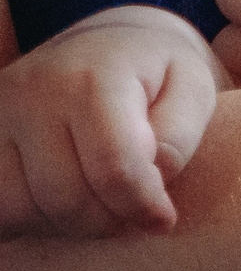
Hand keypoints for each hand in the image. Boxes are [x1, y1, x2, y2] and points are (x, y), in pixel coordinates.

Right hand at [0, 5, 224, 238]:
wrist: (102, 46)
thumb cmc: (156, 75)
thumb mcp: (193, 89)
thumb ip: (179, 137)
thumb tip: (149, 187)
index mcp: (94, 75)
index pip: (114, 167)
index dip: (142, 206)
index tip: (162, 220)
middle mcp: (33, 91)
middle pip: (64, 198)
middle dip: (105, 221)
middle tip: (129, 213)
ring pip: (17, 211)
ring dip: (61, 225)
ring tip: (96, 203)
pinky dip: (24, 219)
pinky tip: (57, 200)